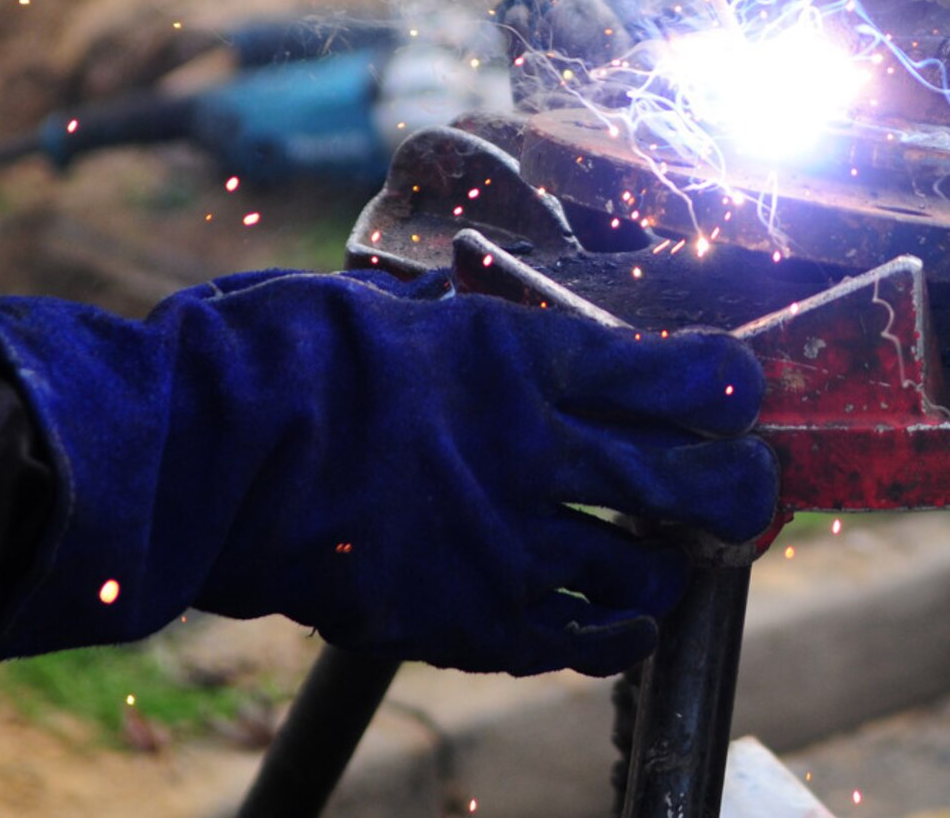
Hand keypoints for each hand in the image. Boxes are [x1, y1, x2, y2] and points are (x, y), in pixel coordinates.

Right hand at [0, 267, 774, 675]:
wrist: (203, 452)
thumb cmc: (287, 357)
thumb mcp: (404, 311)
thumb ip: (486, 332)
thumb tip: (532, 331)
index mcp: (521, 359)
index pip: (673, 374)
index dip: (726, 384)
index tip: (738, 387)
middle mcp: (533, 451)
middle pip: (692, 481)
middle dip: (740, 487)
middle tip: (747, 484)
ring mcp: (505, 543)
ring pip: (649, 568)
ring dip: (677, 562)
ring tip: (676, 553)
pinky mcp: (468, 618)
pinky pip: (581, 639)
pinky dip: (618, 629)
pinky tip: (623, 615)